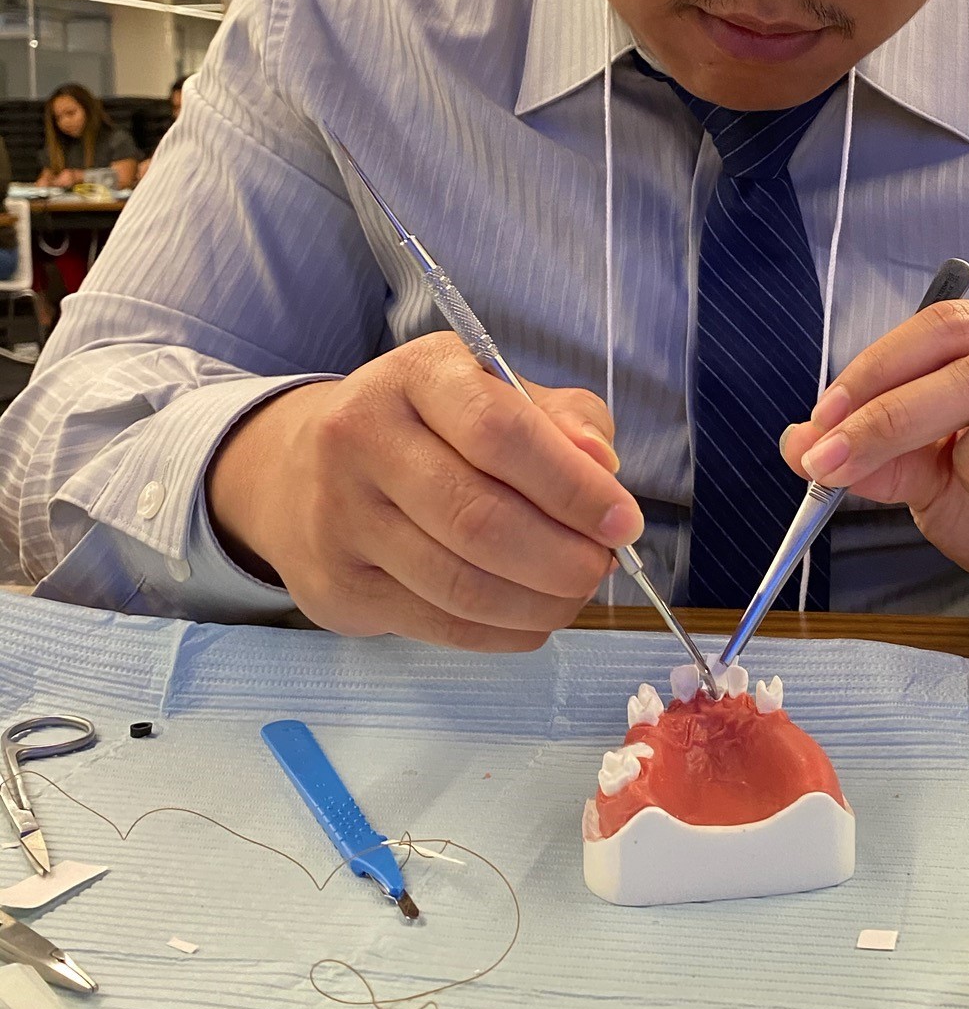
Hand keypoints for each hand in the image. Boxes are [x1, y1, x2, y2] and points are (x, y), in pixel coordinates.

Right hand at [207, 334, 643, 649]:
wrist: (304, 471)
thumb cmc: (431, 428)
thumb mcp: (497, 393)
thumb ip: (563, 420)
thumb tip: (603, 468)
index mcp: (416, 375)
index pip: (499, 432)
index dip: (571, 485)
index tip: (623, 522)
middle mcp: (363, 438)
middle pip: (478, 517)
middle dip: (561, 556)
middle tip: (601, 568)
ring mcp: (341, 516)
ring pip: (459, 583)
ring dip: (537, 602)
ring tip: (574, 594)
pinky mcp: (337, 584)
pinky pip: (438, 624)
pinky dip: (503, 633)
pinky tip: (533, 618)